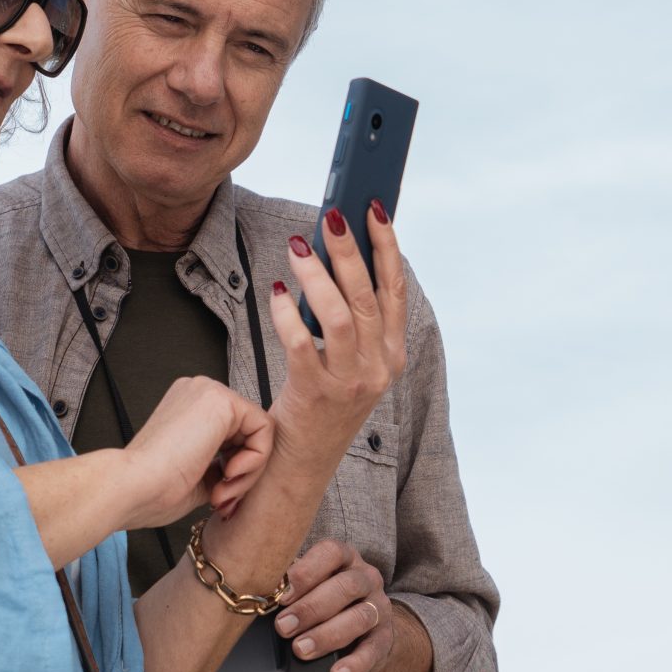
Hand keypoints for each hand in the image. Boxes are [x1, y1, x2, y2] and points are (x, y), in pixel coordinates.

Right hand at [123, 376, 273, 527]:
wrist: (133, 488)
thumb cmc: (153, 490)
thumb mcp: (197, 477)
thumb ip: (221, 466)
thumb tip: (242, 473)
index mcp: (187, 409)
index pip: (234, 435)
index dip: (233, 471)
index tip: (218, 497)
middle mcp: (198, 394)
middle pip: (249, 432)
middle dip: (243, 473)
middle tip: (222, 498)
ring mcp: (208, 392)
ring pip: (259, 431)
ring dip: (249, 471)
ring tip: (223, 492)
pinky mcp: (221, 400)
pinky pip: (264, 428)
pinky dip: (256, 459)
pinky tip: (230, 474)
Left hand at [265, 201, 407, 464]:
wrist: (301, 461)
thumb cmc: (320, 398)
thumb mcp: (350, 359)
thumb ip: (350, 316)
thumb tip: (333, 253)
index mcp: (392, 354)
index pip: (395, 290)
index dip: (387, 247)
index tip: (373, 210)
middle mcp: (378, 368)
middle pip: (367, 297)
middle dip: (349, 251)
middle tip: (330, 218)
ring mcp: (350, 384)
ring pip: (339, 317)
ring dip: (318, 277)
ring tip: (298, 249)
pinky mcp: (316, 396)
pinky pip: (302, 344)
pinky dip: (288, 314)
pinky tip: (277, 293)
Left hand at [274, 539, 406, 671]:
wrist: (365, 630)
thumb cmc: (326, 601)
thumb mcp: (312, 585)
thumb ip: (292, 584)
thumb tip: (261, 591)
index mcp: (345, 558)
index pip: (331, 553)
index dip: (306, 572)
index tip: (282, 594)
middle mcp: (366, 578)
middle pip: (344, 587)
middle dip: (310, 608)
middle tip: (283, 627)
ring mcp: (378, 608)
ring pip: (359, 617)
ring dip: (327, 635)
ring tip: (300, 649)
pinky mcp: (384, 639)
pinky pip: (373, 650)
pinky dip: (354, 664)